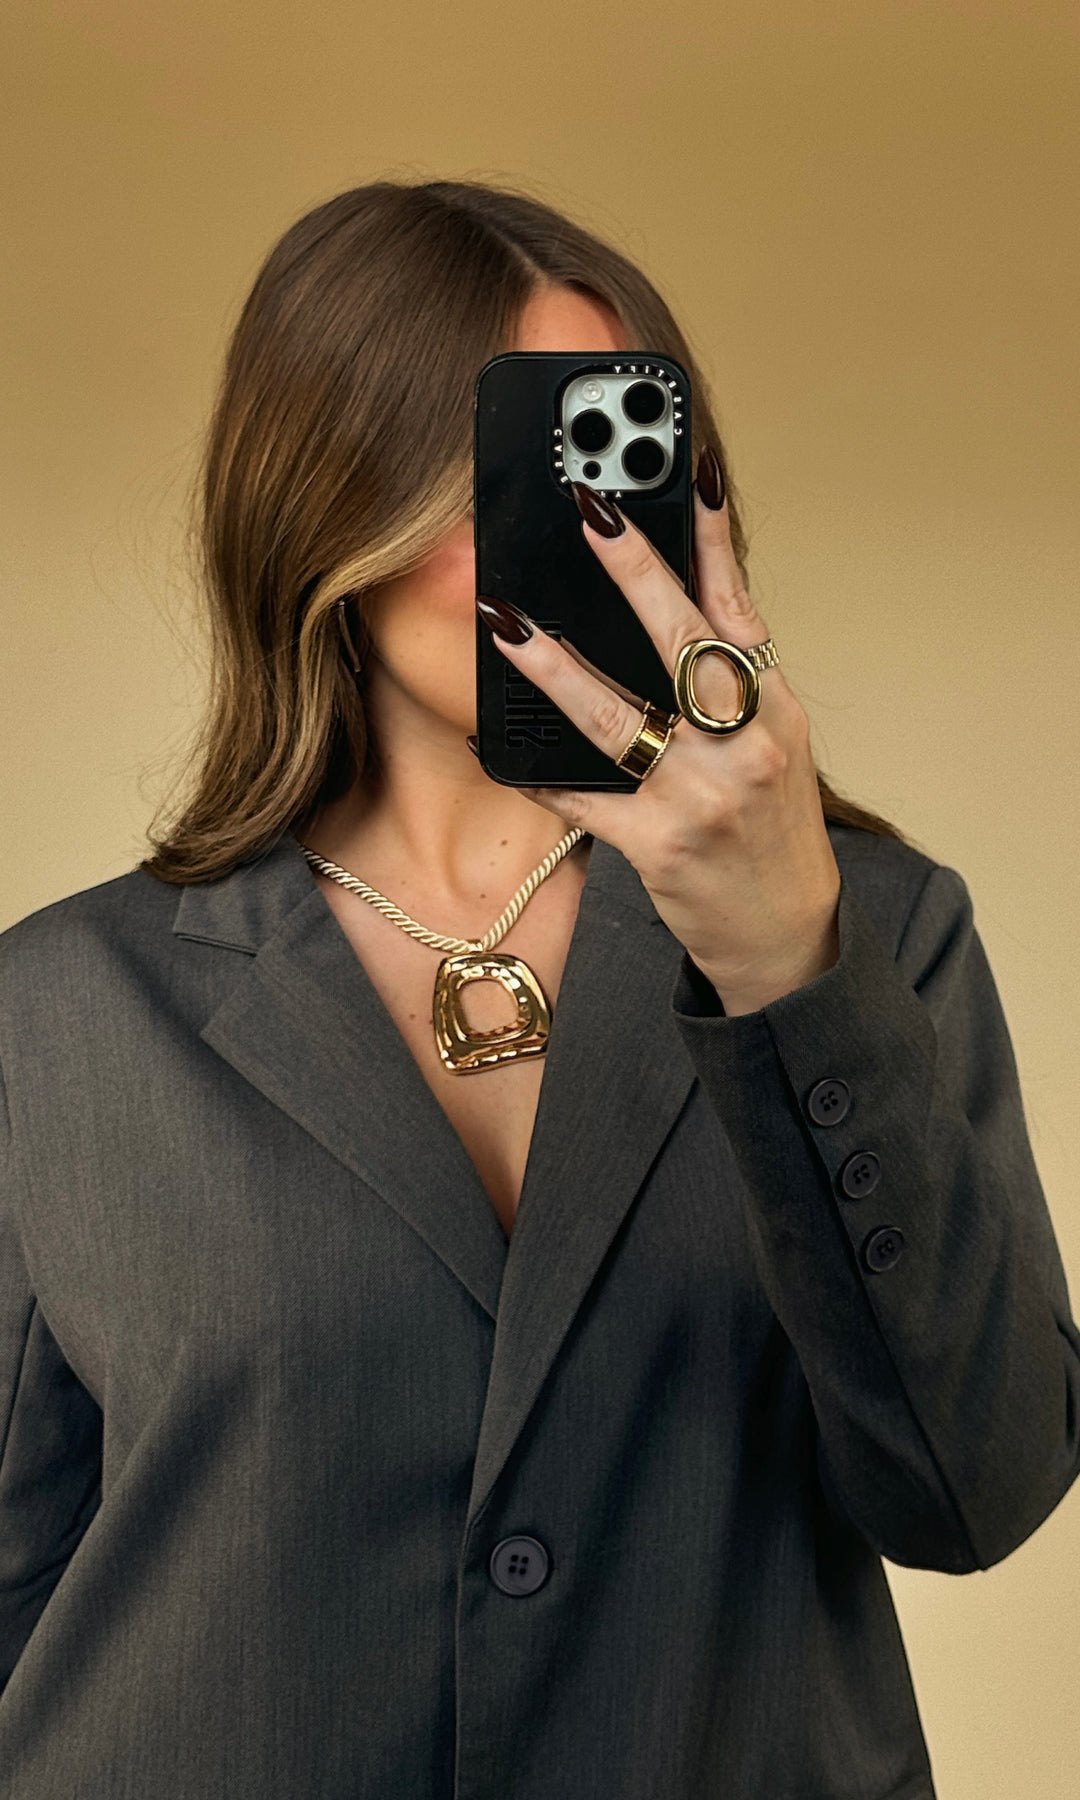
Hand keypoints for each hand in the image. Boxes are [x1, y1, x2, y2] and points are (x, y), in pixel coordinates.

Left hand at [475, 449, 840, 1015]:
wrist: (785, 930)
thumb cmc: (770, 826)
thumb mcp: (772, 741)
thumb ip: (729, 680)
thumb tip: (670, 607)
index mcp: (772, 705)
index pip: (739, 604)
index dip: (711, 533)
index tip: (685, 464)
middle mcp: (745, 743)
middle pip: (682, 641)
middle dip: (634, 571)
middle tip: (589, 508)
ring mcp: (703, 795)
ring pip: (619, 717)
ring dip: (556, 667)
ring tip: (506, 623)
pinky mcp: (661, 846)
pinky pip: (587, 801)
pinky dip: (540, 775)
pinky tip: (496, 746)